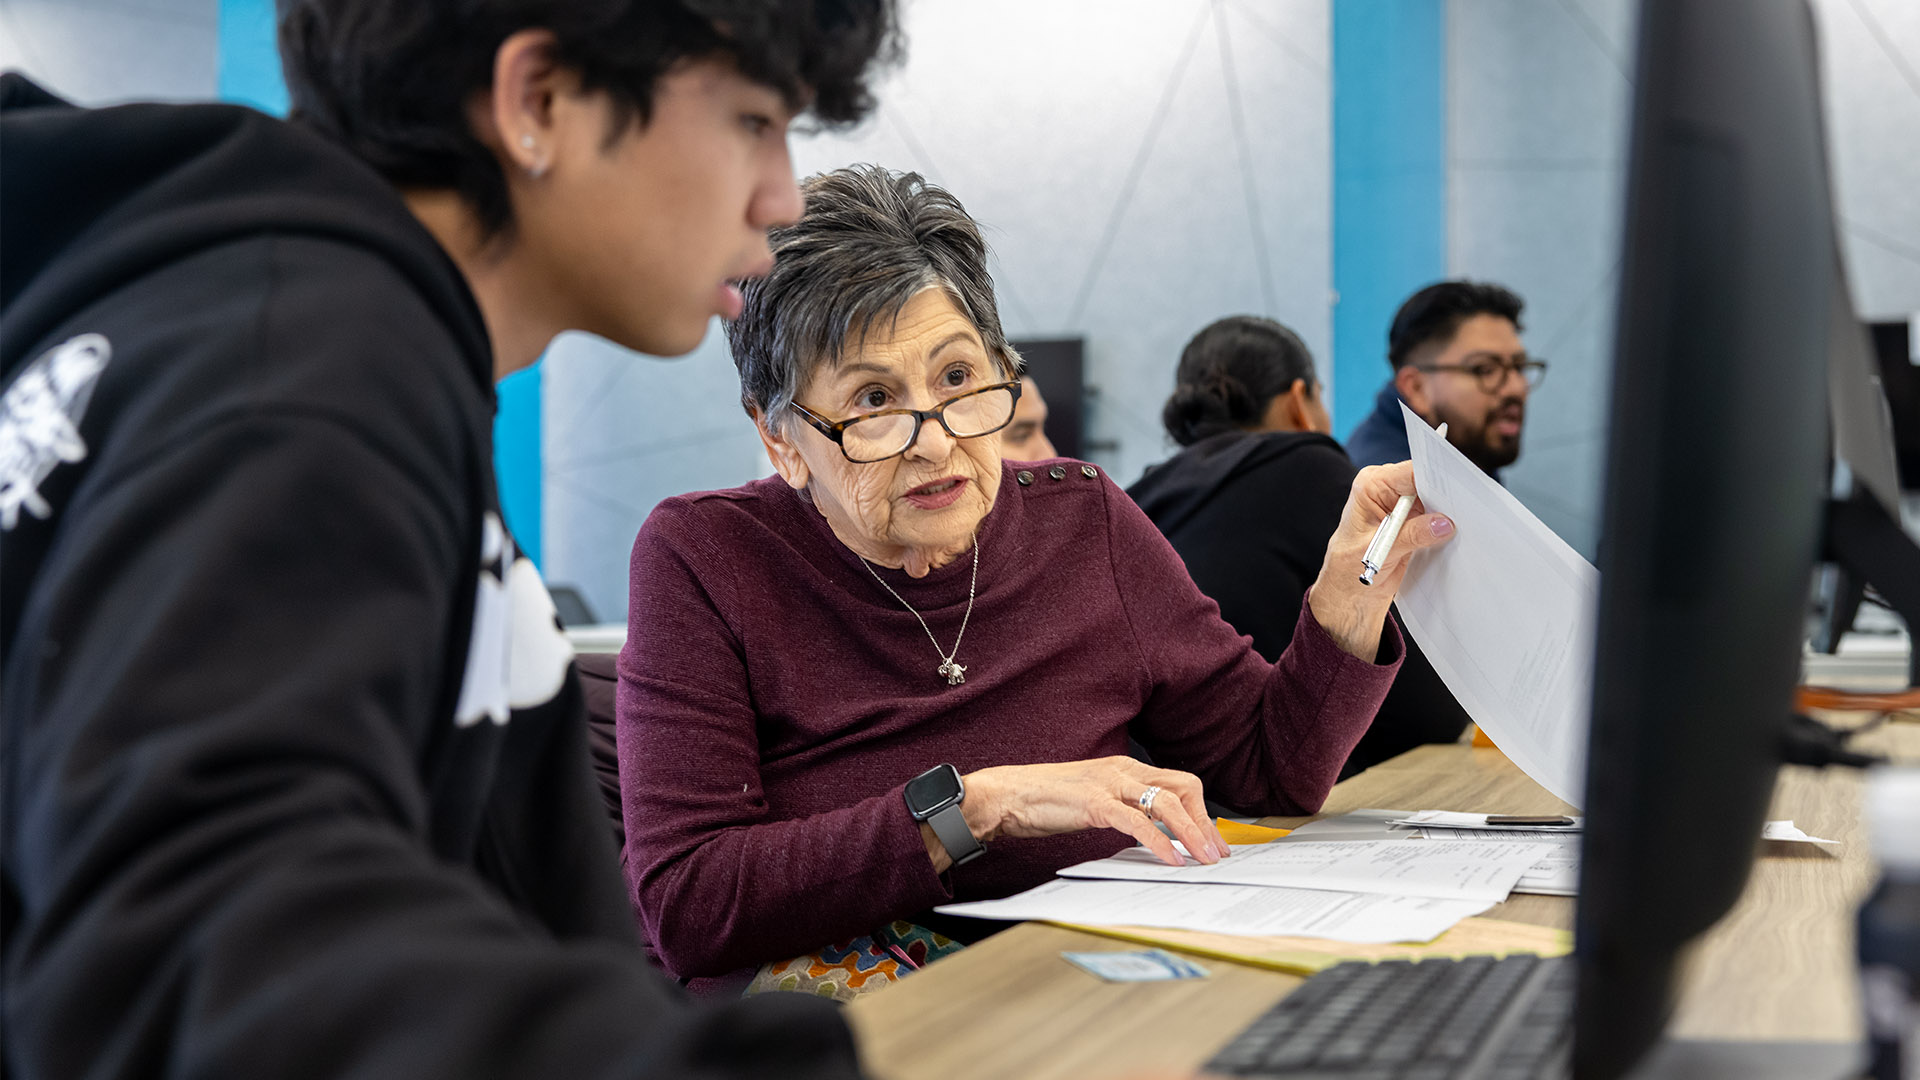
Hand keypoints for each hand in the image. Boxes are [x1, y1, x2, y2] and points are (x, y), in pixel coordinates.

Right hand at [920, 757, 1230, 871]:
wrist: (1006, 796)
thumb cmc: (1044, 800)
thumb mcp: (1094, 800)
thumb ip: (1122, 808)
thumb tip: (1151, 833)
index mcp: (1125, 768)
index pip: (1180, 783)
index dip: (1203, 812)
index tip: (1213, 840)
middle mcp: (1123, 770)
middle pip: (1183, 789)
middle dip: (1206, 823)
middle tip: (1217, 853)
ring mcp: (1108, 784)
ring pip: (1167, 804)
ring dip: (1191, 834)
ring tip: (1203, 860)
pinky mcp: (1094, 803)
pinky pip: (1136, 823)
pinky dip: (1159, 843)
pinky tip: (1170, 860)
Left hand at [1307, 461, 1454, 659]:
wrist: (1351, 592)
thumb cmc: (1349, 569)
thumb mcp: (1379, 551)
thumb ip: (1411, 535)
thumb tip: (1444, 524)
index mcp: (1371, 485)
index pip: (1410, 473)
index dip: (1434, 479)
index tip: (1455, 490)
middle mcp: (1388, 489)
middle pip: (1427, 482)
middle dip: (1445, 496)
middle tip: (1466, 510)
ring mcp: (1404, 504)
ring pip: (1436, 499)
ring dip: (1449, 512)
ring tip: (1465, 524)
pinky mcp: (1416, 520)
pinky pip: (1438, 516)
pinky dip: (1447, 525)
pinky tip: (1458, 534)